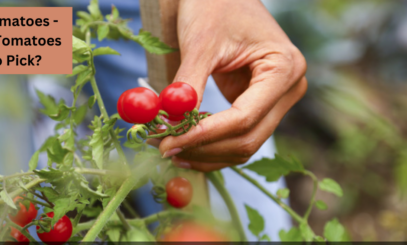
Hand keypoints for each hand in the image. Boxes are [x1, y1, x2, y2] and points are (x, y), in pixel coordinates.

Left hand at [148, 0, 306, 171]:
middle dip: (203, 148)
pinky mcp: (258, 105)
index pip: (244, 117)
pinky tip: (184, 148)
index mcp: (284, 68)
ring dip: (205, 153)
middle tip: (163, 148)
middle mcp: (288, 89)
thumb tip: (167, 124)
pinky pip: (237, 136)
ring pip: (243, 144)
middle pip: (247, 138)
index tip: (168, 142)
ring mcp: (276, 100)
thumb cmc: (215, 5)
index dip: (204, 135)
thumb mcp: (200, 43)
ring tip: (168, 150)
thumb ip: (187, 85)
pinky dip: (211, 146)